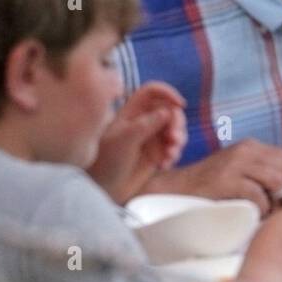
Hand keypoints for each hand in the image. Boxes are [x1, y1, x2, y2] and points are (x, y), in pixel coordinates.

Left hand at [87, 82, 186, 204]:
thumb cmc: (105, 162)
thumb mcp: (123, 141)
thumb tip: (167, 112)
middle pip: (170, 110)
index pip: (152, 91)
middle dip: (177, 124)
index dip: (167, 93)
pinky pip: (174, 148)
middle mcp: (144, 121)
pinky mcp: (157, 154)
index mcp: (132, 112)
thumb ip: (145, 124)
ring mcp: (151, 138)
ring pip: (175, 129)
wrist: (102, 190)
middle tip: (174, 140)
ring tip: (170, 155)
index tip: (180, 105)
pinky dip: (174, 154)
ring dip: (178, 141)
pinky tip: (165, 165)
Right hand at [142, 137, 281, 215]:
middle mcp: (246, 151)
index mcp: (252, 147)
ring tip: (280, 214)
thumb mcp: (240, 172)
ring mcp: (235, 164)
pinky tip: (262, 215)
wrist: (175, 189)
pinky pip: (257, 194)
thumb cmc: (211, 187)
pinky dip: (264, 207)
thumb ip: (262, 174)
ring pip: (276, 179)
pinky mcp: (225, 181)